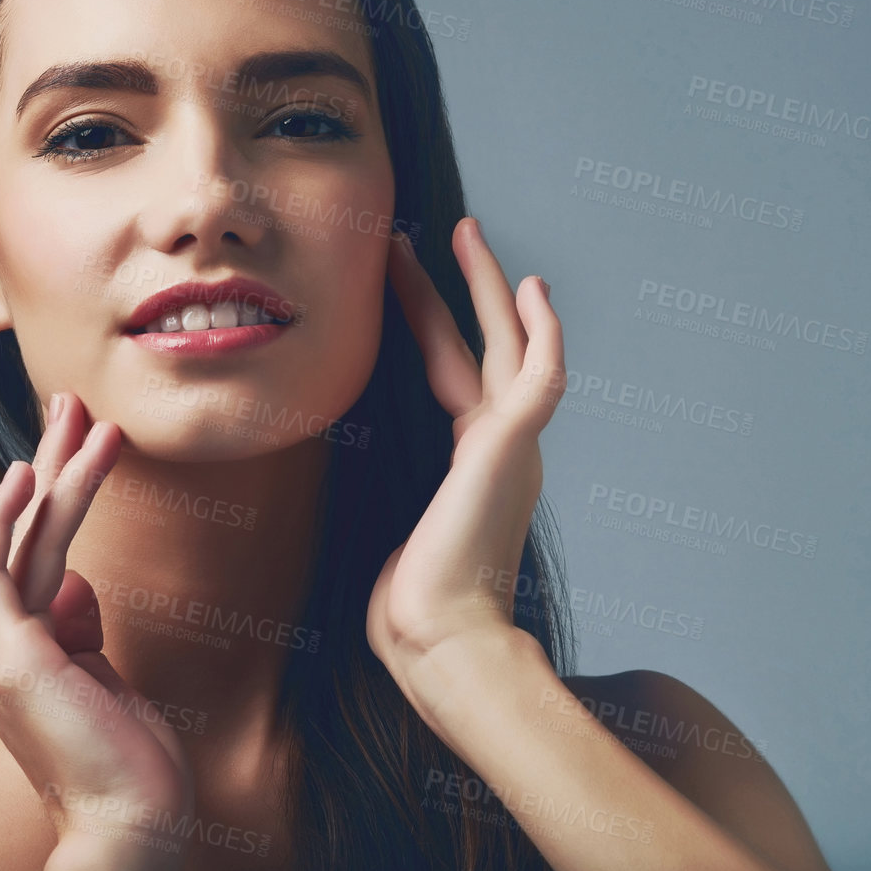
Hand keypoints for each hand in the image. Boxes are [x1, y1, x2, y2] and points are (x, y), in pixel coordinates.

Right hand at [0, 393, 193, 870]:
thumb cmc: (126, 756)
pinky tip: (33, 471)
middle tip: (62, 398)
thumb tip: (74, 580)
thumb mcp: (100, 673)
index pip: (6, 559)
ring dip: (51, 469)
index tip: (26, 447)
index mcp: (7, 654)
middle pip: (6, 534)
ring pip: (15, 539)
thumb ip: (76, 625)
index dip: (10, 497)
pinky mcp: (11, 654)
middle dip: (33, 460)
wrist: (132, 819)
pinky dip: (8, 514)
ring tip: (83, 414)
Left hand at [367, 218, 565, 675]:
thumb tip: (327, 481)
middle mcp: (500, 448)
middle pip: (483, 345)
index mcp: (469, 465)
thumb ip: (375, 493)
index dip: (428, 322)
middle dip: (462, 286)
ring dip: (490, 287)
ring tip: (466, 232)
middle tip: (444, 232)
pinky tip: (530, 289)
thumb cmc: (406, 606)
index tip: (401, 279)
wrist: (437, 637)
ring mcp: (511, 445)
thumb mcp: (379, 528)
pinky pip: (542, 374)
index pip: (448, 373)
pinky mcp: (514, 444)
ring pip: (509, 344)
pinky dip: (544, 331)